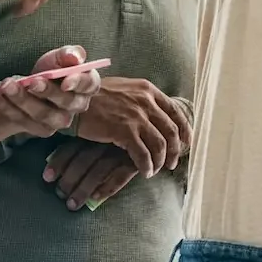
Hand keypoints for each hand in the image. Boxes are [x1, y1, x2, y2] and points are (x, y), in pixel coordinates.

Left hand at [0, 45, 102, 138]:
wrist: (31, 86)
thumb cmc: (51, 69)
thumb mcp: (58, 56)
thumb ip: (68, 54)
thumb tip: (75, 57)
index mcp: (87, 85)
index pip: (89, 85)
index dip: (78, 83)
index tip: (65, 81)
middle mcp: (77, 106)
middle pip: (65, 103)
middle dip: (46, 92)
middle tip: (30, 81)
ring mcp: (59, 121)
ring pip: (42, 114)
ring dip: (22, 100)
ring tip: (6, 86)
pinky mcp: (41, 130)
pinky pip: (22, 120)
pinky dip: (6, 107)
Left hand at [43, 138, 138, 211]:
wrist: (157, 129)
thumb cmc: (126, 132)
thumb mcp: (105, 129)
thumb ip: (88, 139)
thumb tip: (62, 160)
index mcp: (96, 130)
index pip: (73, 146)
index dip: (58, 162)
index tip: (46, 177)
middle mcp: (107, 139)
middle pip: (83, 160)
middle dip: (69, 180)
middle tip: (59, 195)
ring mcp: (122, 150)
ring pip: (98, 171)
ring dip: (83, 189)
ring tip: (72, 204)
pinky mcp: (138, 160)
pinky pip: (120, 176)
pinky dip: (107, 188)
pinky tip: (96, 198)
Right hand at [74, 76, 191, 176]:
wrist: (75, 97)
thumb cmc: (95, 95)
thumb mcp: (124, 88)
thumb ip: (140, 98)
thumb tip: (154, 113)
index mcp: (148, 90)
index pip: (175, 111)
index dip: (184, 130)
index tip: (186, 143)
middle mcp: (146, 102)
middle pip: (171, 131)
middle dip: (175, 150)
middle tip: (172, 163)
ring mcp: (136, 116)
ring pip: (160, 145)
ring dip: (160, 161)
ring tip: (156, 170)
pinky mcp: (124, 131)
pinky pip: (143, 154)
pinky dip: (147, 166)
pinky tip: (144, 173)